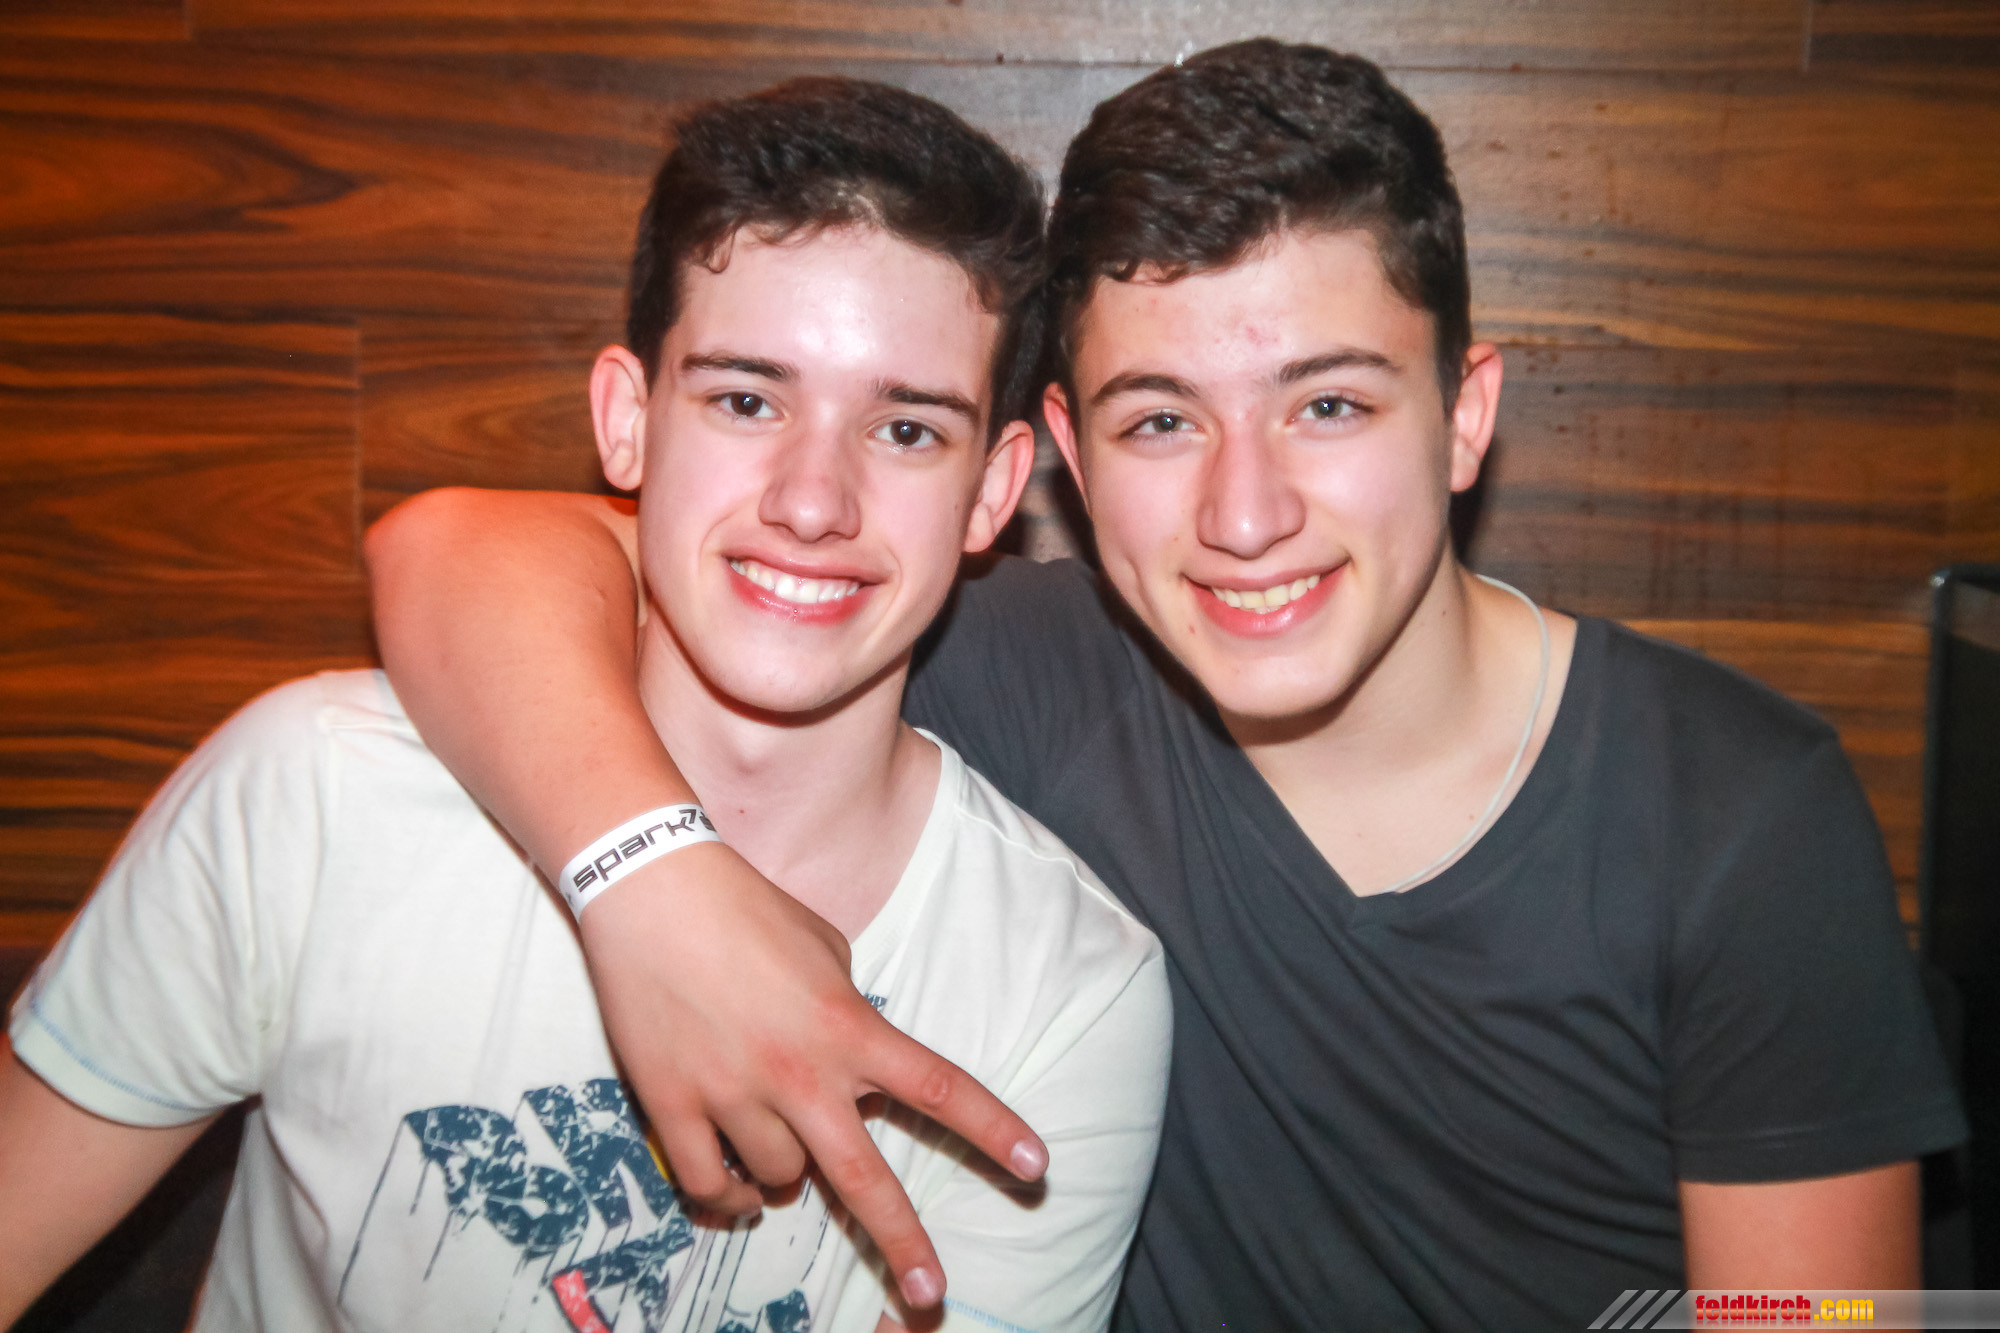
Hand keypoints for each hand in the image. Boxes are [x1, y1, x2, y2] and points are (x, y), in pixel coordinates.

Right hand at [576, 842, 1048, 1309]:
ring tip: (770, 1131)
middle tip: (928, 1299)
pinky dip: (725, 1197)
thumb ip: (851, 1017)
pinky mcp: (673, 1107)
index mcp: (848, 1027)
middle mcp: (800, 1072)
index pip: (938, 1089)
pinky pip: (709, 1186)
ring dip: (785, 1175)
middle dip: (903, 1246)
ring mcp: (735, 1095)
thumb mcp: (827, 951)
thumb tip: (855, 1065)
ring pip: (780, 1181)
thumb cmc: (747, 909)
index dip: (992, 1131)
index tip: (1035, 1167)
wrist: (651, 890)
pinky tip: (732, 1188)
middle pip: (864, 1179)